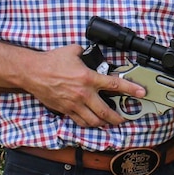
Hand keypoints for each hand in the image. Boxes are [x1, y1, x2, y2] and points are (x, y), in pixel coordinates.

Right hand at [21, 44, 145, 127]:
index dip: (130, 89)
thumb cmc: (51, 61)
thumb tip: (92, 53)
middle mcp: (83, 93)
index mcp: (88, 78)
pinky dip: (88, 123)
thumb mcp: (73, 50)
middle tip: (125, 119)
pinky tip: (92, 121)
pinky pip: (80, 121)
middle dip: (118, 118)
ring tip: (109, 122)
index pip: (114, 84)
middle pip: (106, 112)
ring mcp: (74, 104)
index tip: (141, 92)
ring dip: (104, 123)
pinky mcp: (65, 110)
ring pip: (93, 121)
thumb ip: (86, 53)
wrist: (33, 72)